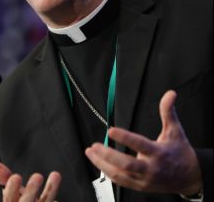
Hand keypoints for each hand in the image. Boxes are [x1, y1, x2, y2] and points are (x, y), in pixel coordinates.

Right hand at [0, 161, 60, 201]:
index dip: (12, 189)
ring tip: (55, 174)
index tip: (16, 176)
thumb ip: (4, 178)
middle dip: (31, 191)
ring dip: (50, 189)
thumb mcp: (14, 193)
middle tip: (37, 175)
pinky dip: (56, 200)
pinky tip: (59, 187)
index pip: (9, 200)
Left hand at [85, 90, 201, 195]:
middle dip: (108, 155)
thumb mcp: (175, 131)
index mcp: (159, 153)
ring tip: (90, 151)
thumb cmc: (180, 152)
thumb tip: (170, 93)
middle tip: (94, 145)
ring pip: (120, 175)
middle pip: (127, 164)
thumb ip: (168, 112)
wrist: (190, 178)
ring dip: (102, 164)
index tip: (111, 130)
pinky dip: (107, 172)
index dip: (125, 138)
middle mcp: (151, 168)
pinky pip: (120, 181)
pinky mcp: (140, 186)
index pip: (140, 145)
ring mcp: (145, 180)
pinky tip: (98, 162)